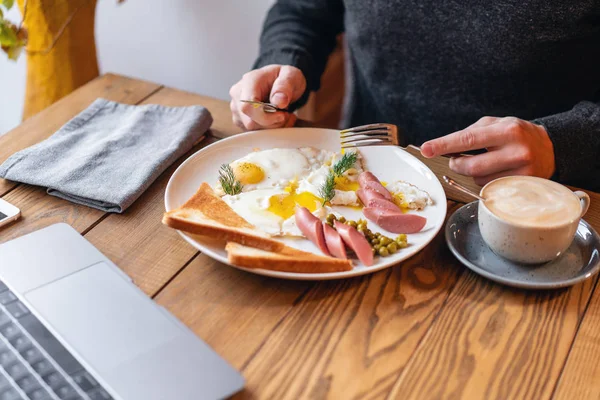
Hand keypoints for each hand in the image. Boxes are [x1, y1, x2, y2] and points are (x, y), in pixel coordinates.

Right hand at [229, 64, 306, 129]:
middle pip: (250, 122)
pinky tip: (277, 120)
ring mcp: (237, 109)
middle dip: (272, 124)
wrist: (280, 82)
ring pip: (253, 130)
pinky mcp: (241, 120)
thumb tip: (278, 102)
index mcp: (248, 81)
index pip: (247, 106)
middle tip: (287, 115)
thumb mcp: (291, 76)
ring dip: (273, 127)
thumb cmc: (284, 78)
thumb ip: (285, 86)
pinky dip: (269, 130)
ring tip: (284, 115)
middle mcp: (238, 95)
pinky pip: (254, 132)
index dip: (265, 117)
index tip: (282, 115)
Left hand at [420, 117, 555, 185]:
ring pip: (480, 180)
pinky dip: (485, 182)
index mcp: (506, 130)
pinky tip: (494, 172)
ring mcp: (522, 171)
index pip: (468, 139)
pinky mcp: (524, 185)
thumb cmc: (516, 134)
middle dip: (456, 164)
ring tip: (485, 163)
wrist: (551, 148)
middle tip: (455, 160)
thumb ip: (470, 133)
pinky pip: (491, 189)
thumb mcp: (496, 124)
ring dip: (473, 174)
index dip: (444, 145)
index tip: (426, 149)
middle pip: (471, 166)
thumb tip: (443, 148)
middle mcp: (516, 151)